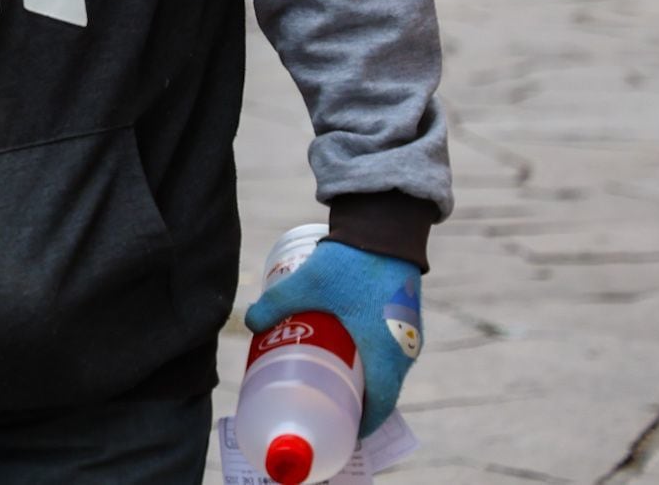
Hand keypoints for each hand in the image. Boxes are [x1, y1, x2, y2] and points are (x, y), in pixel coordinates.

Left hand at [244, 240, 421, 437]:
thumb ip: (277, 302)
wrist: (387, 225)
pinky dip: (373, 363)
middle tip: (324, 408)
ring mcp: (408, 335)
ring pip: (387, 372)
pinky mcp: (405, 318)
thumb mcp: (309, 283)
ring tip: (331, 384)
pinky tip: (348, 355)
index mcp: (387, 354)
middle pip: (381, 393)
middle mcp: (404, 351)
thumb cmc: (353, 260)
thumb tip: (250, 322)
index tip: (337, 432)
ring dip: (364, 383)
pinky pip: (391, 354)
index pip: (379, 406)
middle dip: (355, 406)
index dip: (359, 426)